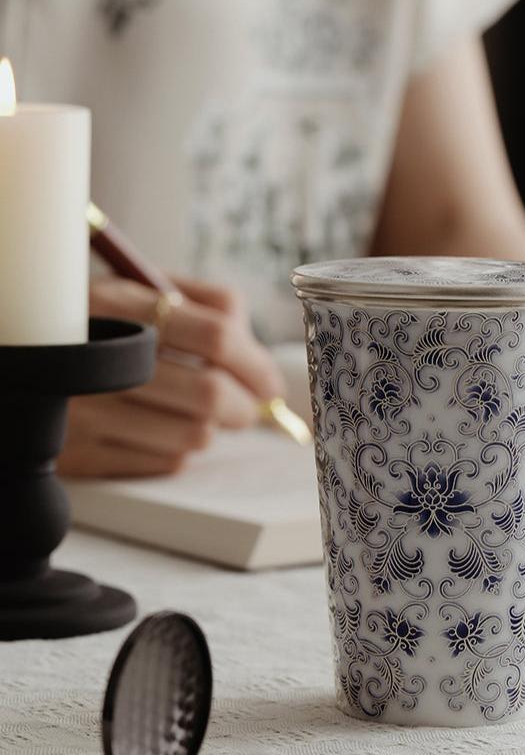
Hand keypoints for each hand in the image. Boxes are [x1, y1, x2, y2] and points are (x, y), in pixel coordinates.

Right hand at [59, 276, 282, 477]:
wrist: (24, 352)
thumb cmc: (110, 323)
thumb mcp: (146, 291)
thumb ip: (210, 307)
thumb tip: (261, 361)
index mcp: (119, 303)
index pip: (215, 336)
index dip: (256, 365)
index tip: (271, 384)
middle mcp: (96, 355)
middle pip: (208, 393)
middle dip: (243, 407)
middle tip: (245, 407)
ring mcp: (80, 410)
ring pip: (192, 436)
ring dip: (212, 430)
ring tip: (201, 416)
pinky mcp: (75, 454)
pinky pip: (163, 464)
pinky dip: (179, 451)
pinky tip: (164, 431)